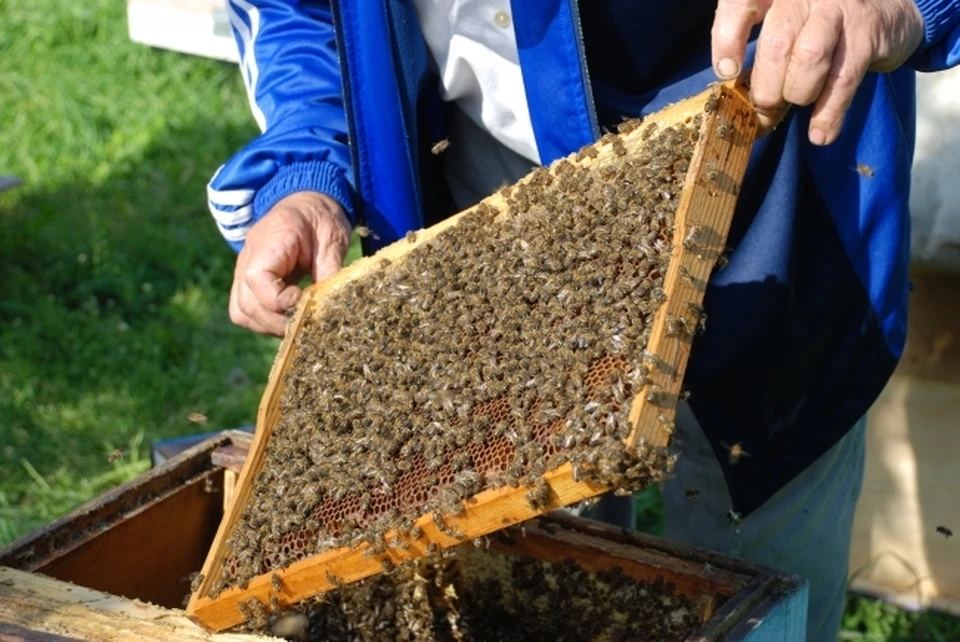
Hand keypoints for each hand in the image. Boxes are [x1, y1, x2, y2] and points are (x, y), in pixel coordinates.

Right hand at [229, 191, 350, 335]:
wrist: (307, 202)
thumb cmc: (320, 218)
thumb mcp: (332, 239)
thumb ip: (330, 271)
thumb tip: (332, 305)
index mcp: (268, 242)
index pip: (257, 281)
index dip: (281, 301)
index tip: (307, 301)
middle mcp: (248, 258)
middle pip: (246, 304)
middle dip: (277, 321)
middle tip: (305, 322)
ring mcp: (244, 271)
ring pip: (241, 312)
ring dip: (268, 325)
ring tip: (297, 323)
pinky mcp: (248, 282)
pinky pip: (245, 310)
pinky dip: (264, 321)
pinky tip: (287, 318)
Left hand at [711, 0, 924, 142]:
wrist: (888, 9)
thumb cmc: (820, 22)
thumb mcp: (787, 23)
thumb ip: (762, 52)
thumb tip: (740, 104)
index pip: (741, 2)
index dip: (727, 38)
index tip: (728, 71)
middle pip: (777, 42)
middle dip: (766, 86)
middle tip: (765, 106)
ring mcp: (839, 6)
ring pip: (809, 57)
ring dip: (797, 92)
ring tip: (797, 101)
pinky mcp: (867, 31)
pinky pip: (842, 80)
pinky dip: (828, 113)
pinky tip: (820, 133)